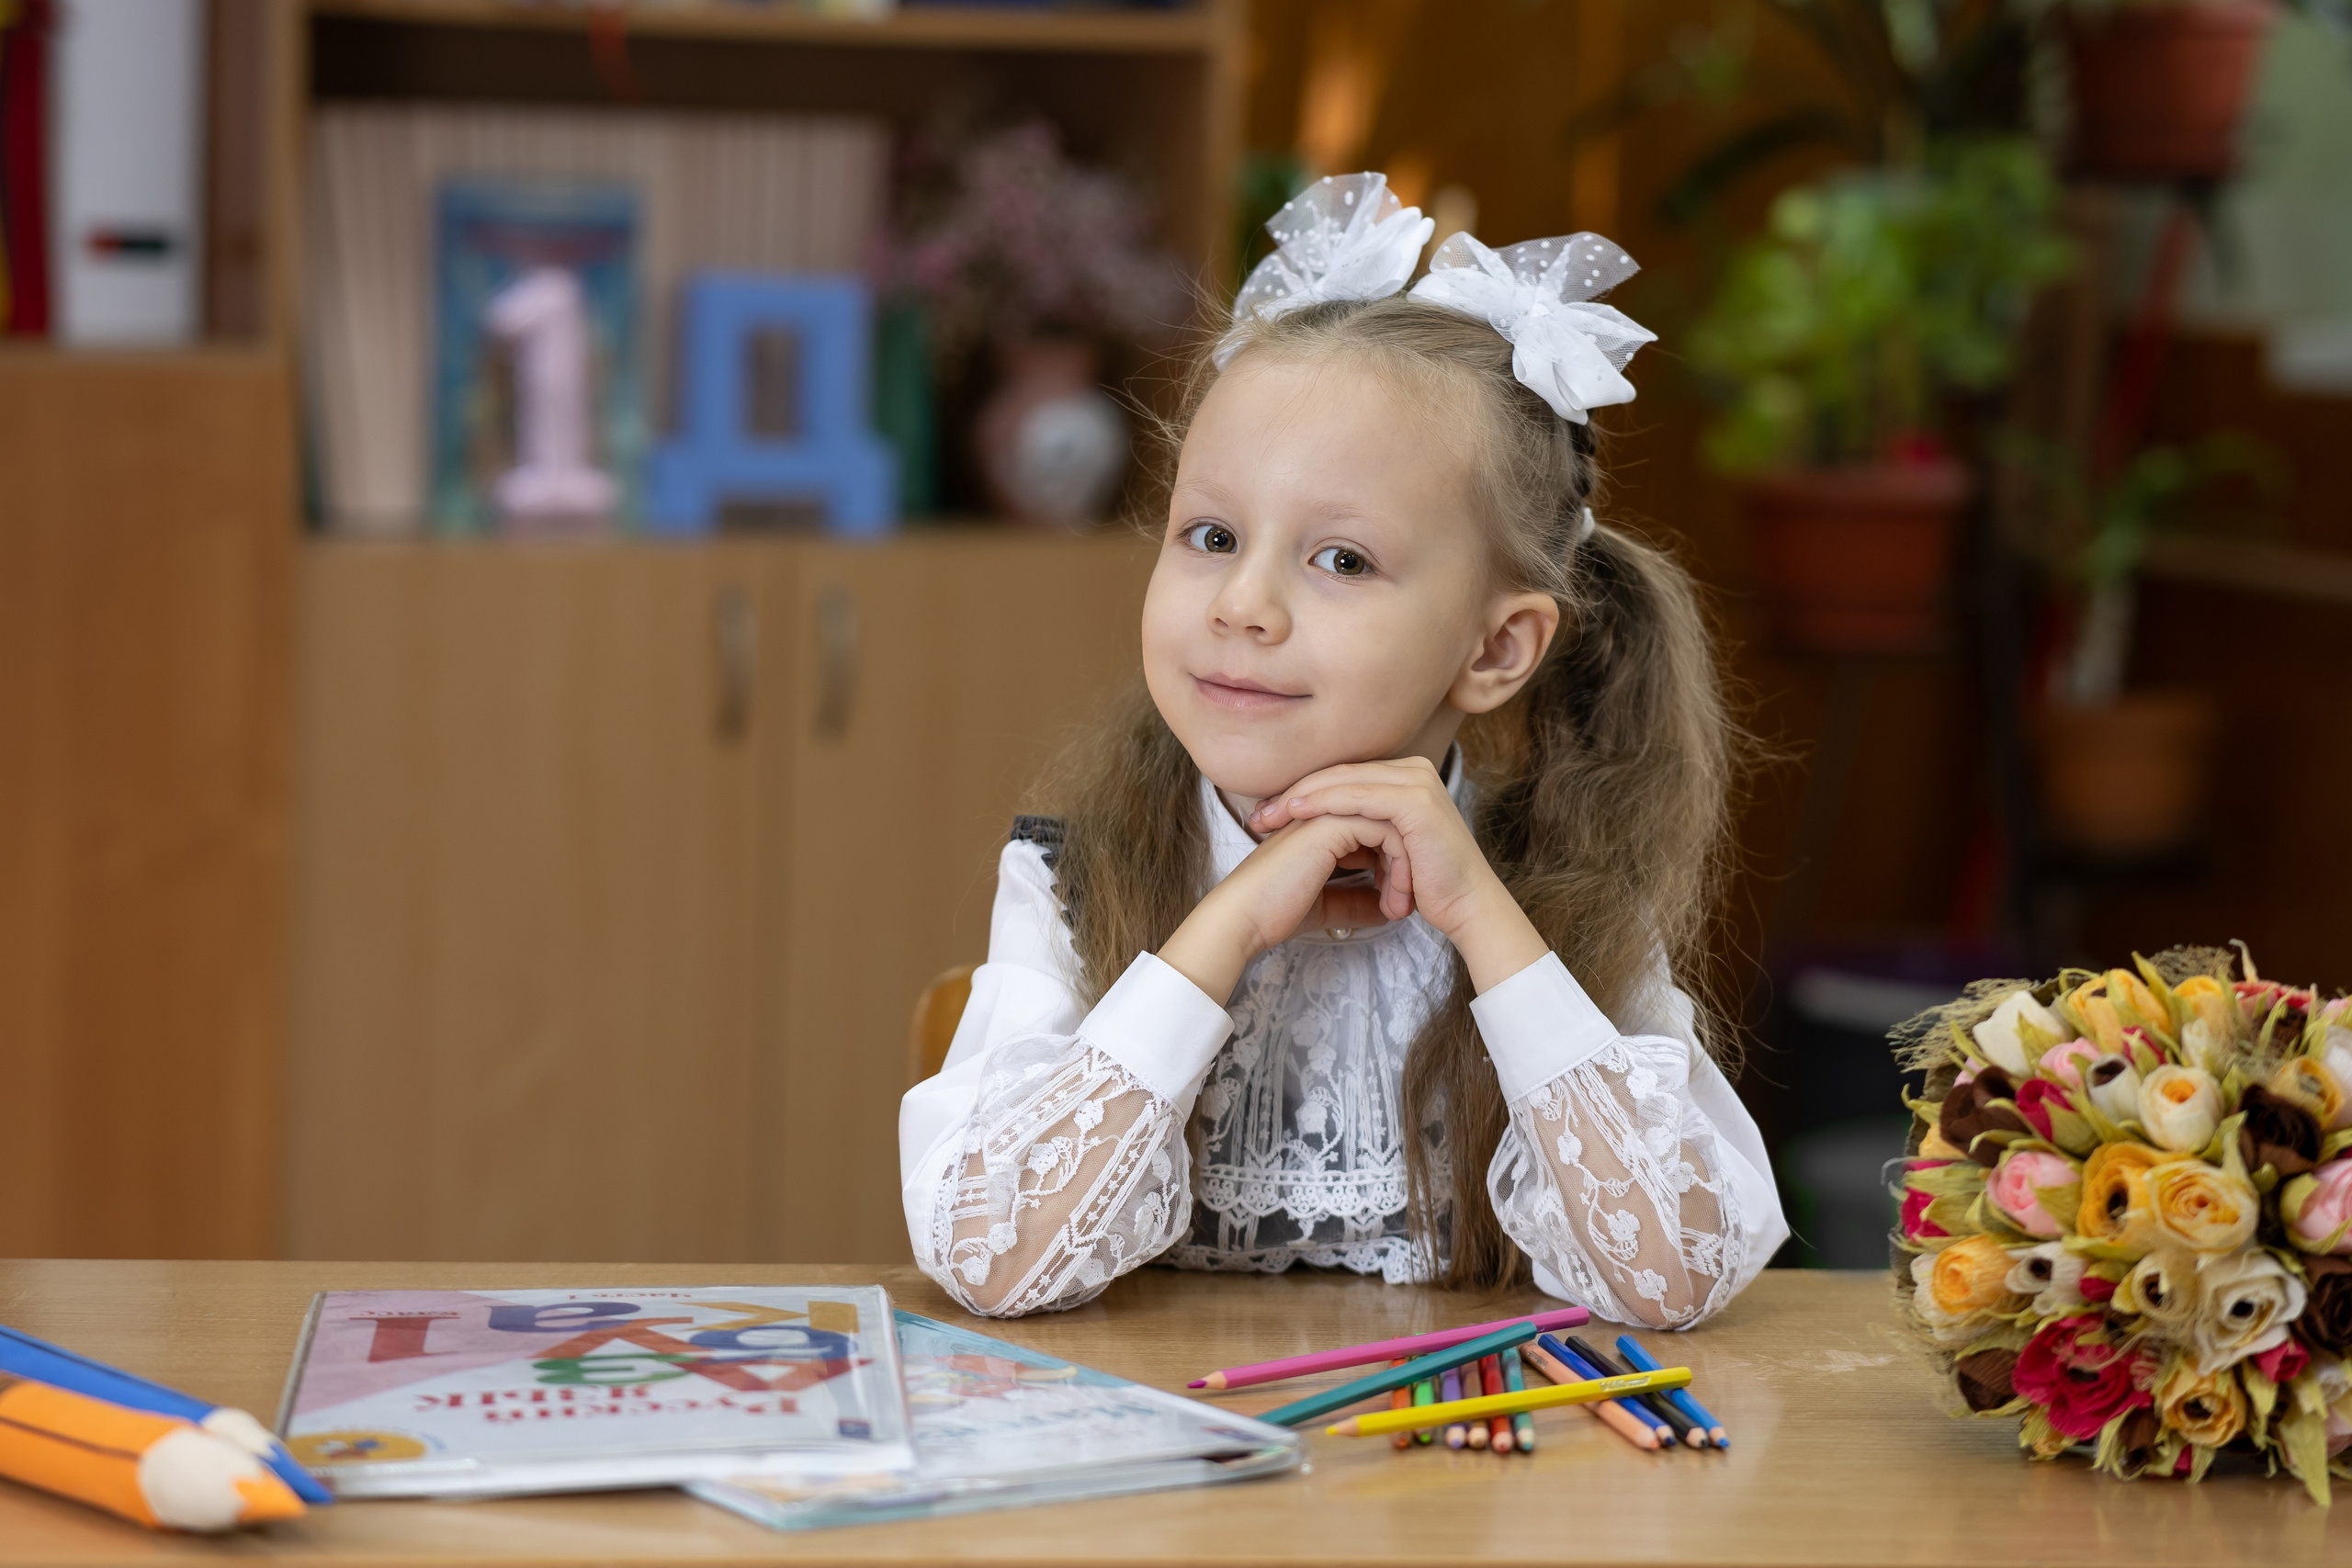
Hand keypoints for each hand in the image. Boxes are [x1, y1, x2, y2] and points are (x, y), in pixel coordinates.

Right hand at [1157, 811, 1411, 1005]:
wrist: (1245, 917)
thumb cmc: (1276, 912)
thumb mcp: (1327, 906)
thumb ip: (1356, 901)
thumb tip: (1385, 909)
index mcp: (1322, 825)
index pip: (1376, 828)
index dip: (1394, 862)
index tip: (1398, 899)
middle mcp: (1326, 812)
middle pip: (1388, 822)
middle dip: (1405, 863)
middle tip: (1406, 904)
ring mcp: (1328, 812)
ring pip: (1392, 824)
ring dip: (1405, 866)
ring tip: (1401, 905)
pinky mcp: (1331, 823)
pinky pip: (1385, 830)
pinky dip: (1399, 864)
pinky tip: (1395, 896)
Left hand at [1247, 757, 1546, 992]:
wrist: (1467, 907)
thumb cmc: (1429, 886)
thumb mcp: (1387, 850)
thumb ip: (1361, 831)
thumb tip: (1319, 832)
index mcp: (1405, 778)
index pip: (1343, 778)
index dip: (1303, 793)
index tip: (1267, 814)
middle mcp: (1413, 771)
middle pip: (1339, 775)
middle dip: (1294, 793)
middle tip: (1258, 814)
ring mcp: (1416, 782)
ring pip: (1343, 781)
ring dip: (1301, 797)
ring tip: (1268, 815)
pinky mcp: (1414, 801)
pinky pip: (1358, 796)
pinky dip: (1324, 802)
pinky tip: (1297, 812)